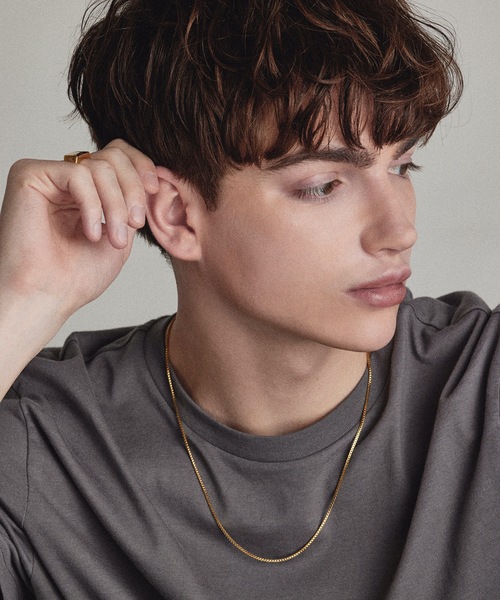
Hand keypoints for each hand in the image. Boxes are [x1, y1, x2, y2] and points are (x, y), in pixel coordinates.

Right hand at [0, 139, 158, 324]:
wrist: (46, 297)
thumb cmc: (77, 276)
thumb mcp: (122, 234)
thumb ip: (133, 203)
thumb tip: (154, 177)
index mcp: (87, 189)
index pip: (119, 155)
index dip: (142, 167)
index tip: (155, 191)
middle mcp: (65, 177)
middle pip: (113, 155)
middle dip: (132, 190)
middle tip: (135, 224)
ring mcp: (47, 174)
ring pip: (99, 166)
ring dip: (115, 205)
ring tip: (114, 239)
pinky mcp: (29, 175)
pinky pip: (77, 174)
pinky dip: (92, 205)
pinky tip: (90, 233)